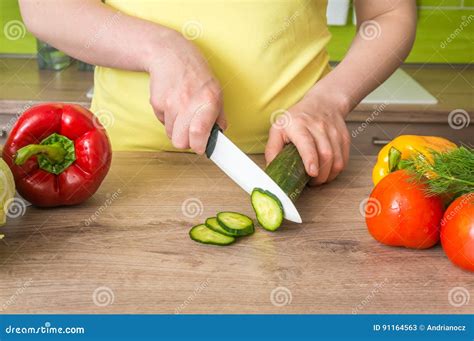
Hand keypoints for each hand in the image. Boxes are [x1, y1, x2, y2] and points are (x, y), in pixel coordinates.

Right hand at [147, 31, 225, 153]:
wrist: (170, 54)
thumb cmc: (195, 73)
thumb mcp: (215, 90)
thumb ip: (218, 115)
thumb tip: (220, 135)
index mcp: (209, 100)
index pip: (199, 133)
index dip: (199, 146)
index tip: (201, 148)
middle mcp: (189, 102)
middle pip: (180, 142)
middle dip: (185, 141)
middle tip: (190, 133)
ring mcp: (171, 103)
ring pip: (171, 134)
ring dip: (176, 128)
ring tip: (181, 112)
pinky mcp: (157, 102)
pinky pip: (162, 122)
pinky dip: (167, 118)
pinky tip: (172, 103)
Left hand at [265, 92, 350, 184]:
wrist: (323, 103)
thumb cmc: (297, 119)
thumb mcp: (278, 128)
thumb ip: (272, 149)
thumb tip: (271, 170)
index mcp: (298, 125)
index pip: (307, 143)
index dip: (310, 159)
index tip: (312, 173)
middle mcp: (318, 127)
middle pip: (325, 154)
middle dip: (320, 175)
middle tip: (311, 182)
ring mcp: (333, 132)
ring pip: (337, 159)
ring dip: (328, 175)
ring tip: (319, 179)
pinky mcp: (343, 137)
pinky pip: (344, 159)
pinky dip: (336, 170)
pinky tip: (328, 172)